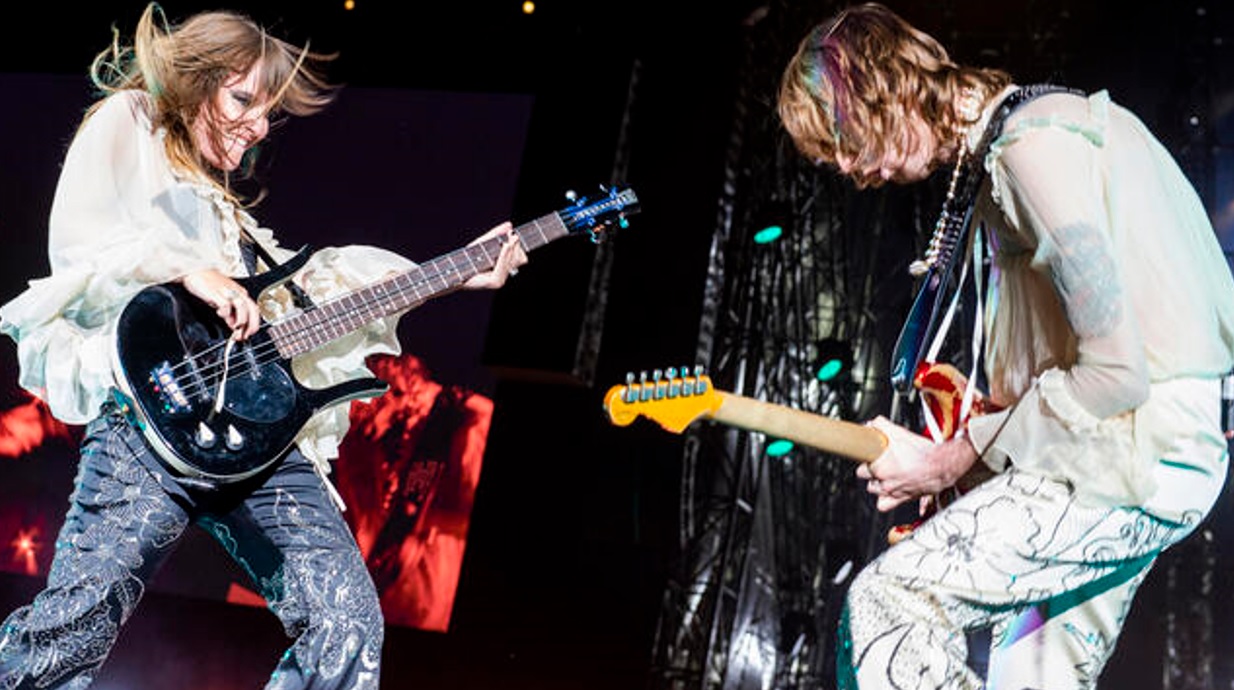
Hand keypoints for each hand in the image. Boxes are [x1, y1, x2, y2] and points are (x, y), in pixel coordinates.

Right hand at [180, 269, 260, 339]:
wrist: (196, 270)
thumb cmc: (209, 283)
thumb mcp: (222, 299)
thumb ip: (230, 313)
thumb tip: (234, 326)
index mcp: (241, 293)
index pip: (254, 310)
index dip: (253, 324)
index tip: (247, 334)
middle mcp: (237, 292)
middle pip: (252, 309)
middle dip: (251, 325)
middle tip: (243, 336)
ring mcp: (227, 292)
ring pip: (242, 307)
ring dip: (241, 321)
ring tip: (235, 329)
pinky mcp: (217, 292)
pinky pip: (225, 304)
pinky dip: (225, 313)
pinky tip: (220, 314)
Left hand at [462, 221, 527, 289]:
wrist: (454, 269)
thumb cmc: (467, 257)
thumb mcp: (483, 243)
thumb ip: (496, 234)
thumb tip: (510, 225)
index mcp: (503, 268)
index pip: (521, 258)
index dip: (519, 246)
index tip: (516, 235)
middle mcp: (503, 276)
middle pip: (520, 259)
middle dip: (516, 247)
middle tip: (513, 236)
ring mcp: (500, 281)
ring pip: (513, 263)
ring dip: (511, 250)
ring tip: (509, 240)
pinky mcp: (495, 282)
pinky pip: (503, 266)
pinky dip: (504, 255)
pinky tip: (505, 246)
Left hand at [855, 416, 978, 512]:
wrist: (943, 465)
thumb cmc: (924, 452)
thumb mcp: (900, 432)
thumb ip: (881, 425)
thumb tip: (871, 423)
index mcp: (881, 466)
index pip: (861, 465)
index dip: (864, 458)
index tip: (868, 454)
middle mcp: (885, 481)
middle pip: (865, 477)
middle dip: (870, 469)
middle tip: (878, 461)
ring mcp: (893, 491)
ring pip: (873, 490)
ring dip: (876, 482)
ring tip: (884, 474)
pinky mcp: (903, 498)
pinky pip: (884, 505)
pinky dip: (883, 500)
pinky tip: (887, 492)